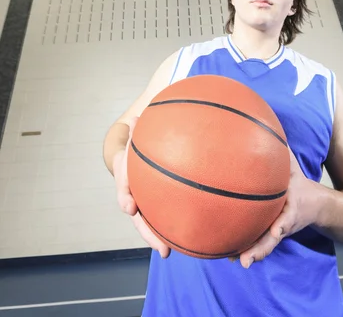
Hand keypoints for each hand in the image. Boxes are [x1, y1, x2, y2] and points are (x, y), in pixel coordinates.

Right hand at [113, 116, 170, 258]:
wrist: (131, 151)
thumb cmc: (138, 141)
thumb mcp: (137, 134)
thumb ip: (138, 128)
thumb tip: (136, 118)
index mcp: (126, 175)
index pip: (124, 187)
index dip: (126, 197)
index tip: (130, 208)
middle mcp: (132, 193)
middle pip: (138, 217)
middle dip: (148, 233)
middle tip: (162, 249)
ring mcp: (142, 202)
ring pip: (148, 223)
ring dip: (157, 238)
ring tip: (168, 252)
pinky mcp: (154, 205)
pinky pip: (161, 216)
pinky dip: (171, 226)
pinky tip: (190, 236)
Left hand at [237, 147, 321, 268]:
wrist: (321, 206)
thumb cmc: (301, 183)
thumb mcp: (294, 168)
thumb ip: (281, 152)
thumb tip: (266, 127)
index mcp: (293, 206)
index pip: (288, 215)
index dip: (282, 224)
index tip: (277, 230)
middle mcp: (286, 221)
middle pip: (273, 238)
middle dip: (260, 249)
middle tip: (244, 260)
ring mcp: (280, 230)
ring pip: (266, 245)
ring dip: (252, 253)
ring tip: (236, 261)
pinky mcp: (274, 234)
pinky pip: (260, 242)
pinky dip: (248, 249)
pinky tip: (229, 255)